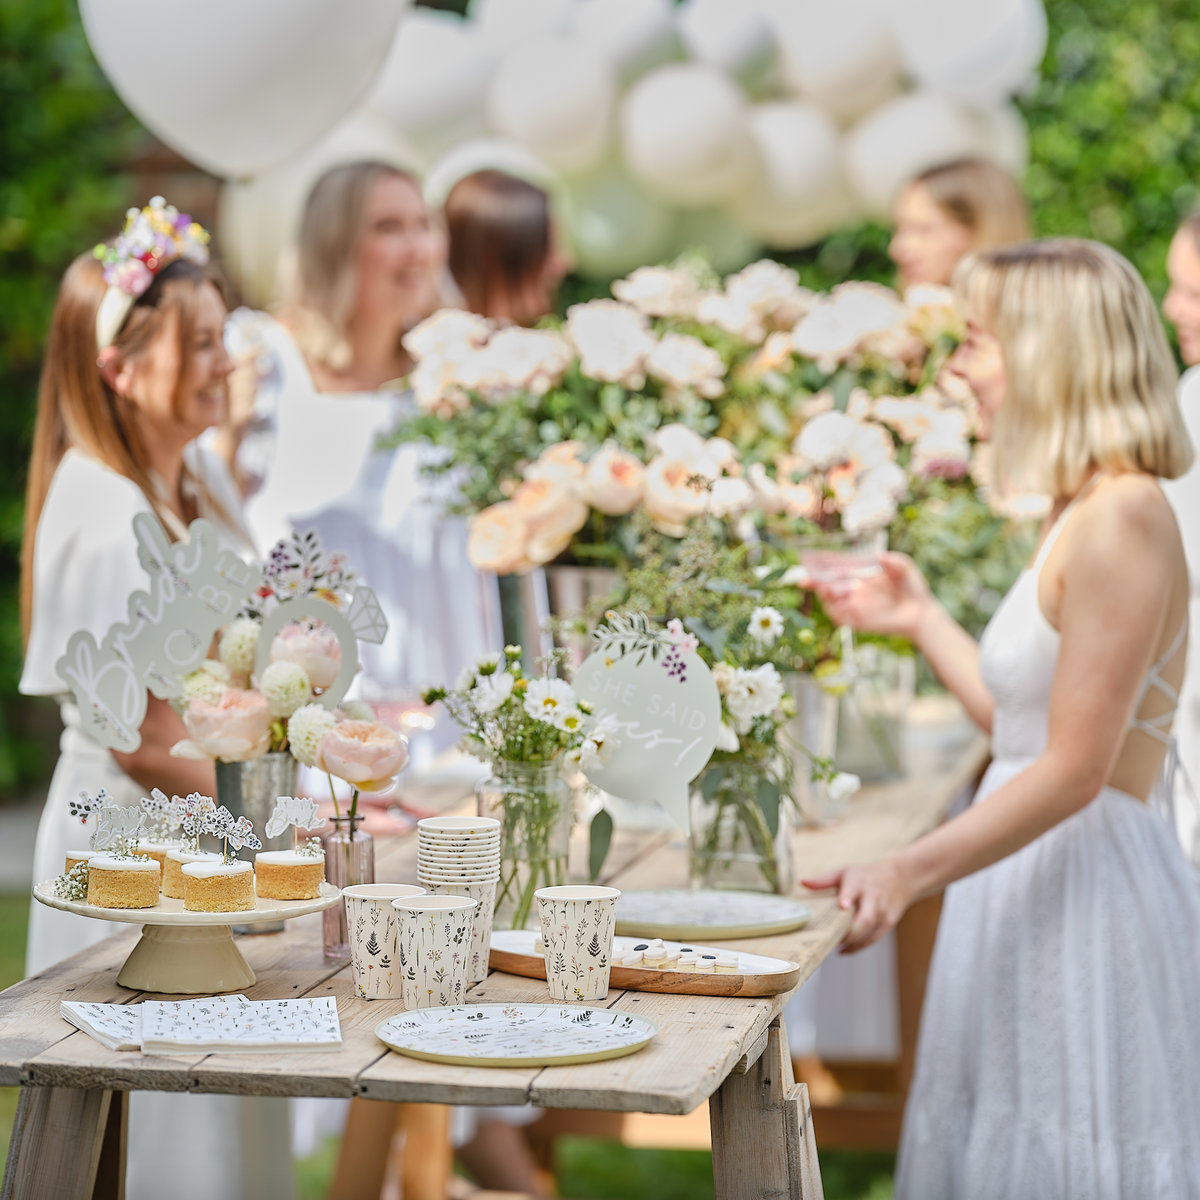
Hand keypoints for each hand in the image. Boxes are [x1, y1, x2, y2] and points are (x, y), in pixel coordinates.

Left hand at [802, 859, 912, 951]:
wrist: (898, 878)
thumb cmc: (865, 876)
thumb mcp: (844, 872)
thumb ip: (823, 880)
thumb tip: (801, 882)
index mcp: (859, 882)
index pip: (853, 889)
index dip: (848, 898)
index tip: (842, 906)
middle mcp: (873, 896)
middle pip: (865, 918)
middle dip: (850, 932)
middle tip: (832, 939)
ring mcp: (882, 911)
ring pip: (870, 931)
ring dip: (852, 942)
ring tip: (835, 946)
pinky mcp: (888, 922)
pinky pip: (873, 938)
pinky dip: (858, 946)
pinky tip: (844, 949)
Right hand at [813, 552, 934, 642]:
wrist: (922, 612)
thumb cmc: (912, 587)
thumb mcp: (905, 568)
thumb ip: (895, 561)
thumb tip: (880, 556)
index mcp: (859, 575)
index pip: (835, 569)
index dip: (821, 566)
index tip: (811, 562)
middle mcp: (853, 591)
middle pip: (827, 586)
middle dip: (815, 582)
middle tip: (807, 579)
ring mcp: (855, 607)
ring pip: (830, 603)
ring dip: (824, 597)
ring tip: (826, 589)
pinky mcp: (860, 622)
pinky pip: (842, 618)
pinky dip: (837, 612)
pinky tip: (839, 604)